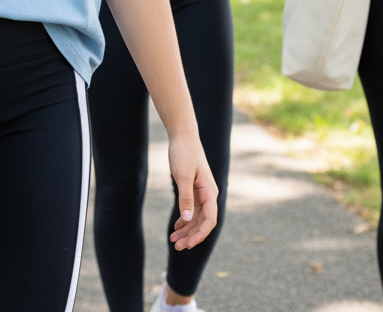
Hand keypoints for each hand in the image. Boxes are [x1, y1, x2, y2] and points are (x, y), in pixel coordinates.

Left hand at [167, 131, 217, 249]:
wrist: (182, 136)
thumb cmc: (184, 153)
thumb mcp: (183, 176)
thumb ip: (185, 198)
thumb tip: (187, 220)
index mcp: (210, 192)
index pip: (209, 220)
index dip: (200, 234)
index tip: (188, 244)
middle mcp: (208, 194)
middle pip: (202, 222)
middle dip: (191, 235)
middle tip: (177, 246)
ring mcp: (201, 192)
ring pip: (196, 217)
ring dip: (186, 230)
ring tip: (173, 240)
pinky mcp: (193, 189)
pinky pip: (191, 209)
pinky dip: (184, 219)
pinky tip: (176, 227)